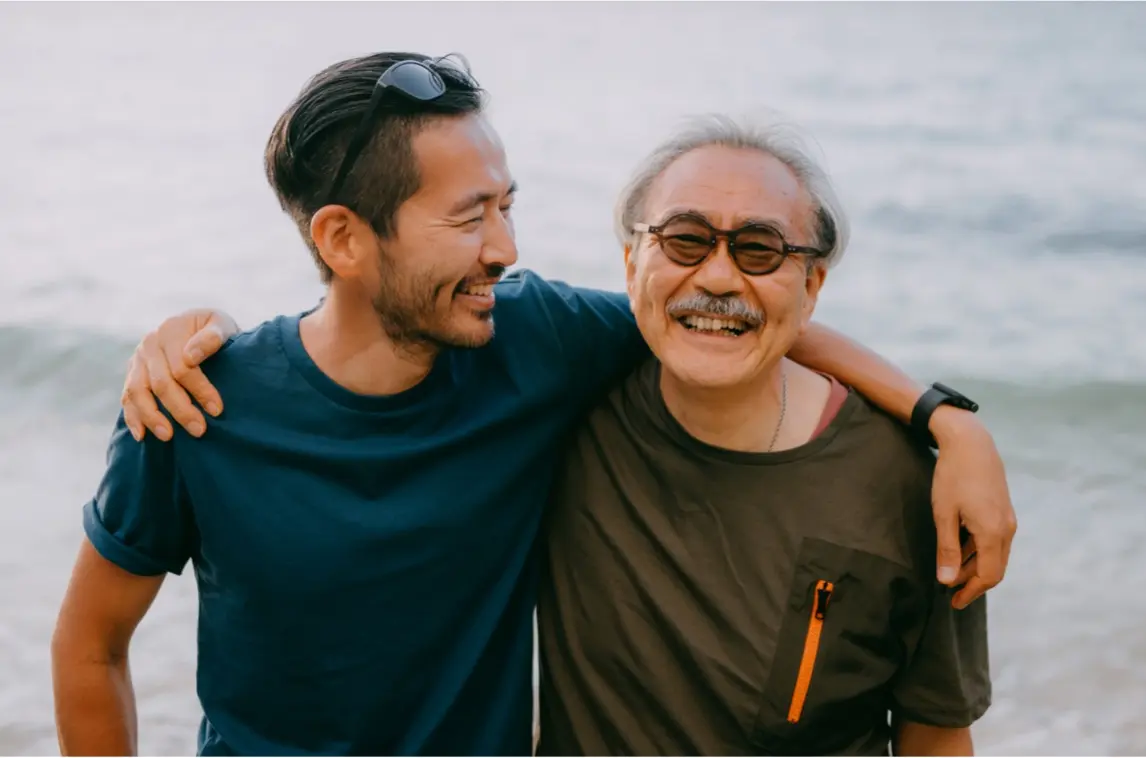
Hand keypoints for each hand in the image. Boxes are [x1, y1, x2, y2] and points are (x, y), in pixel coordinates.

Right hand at [121, 309, 239, 440]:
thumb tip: (191, 356)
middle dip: (180, 409)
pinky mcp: (132, 373)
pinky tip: (142, 436)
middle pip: (161, 383)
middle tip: (199, 430)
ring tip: (168, 436)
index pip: (182, 366)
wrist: (197, 326)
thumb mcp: (220, 324)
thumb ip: (212, 336)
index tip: (217, 410)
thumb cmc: (214, 330)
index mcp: (170, 330)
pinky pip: (127, 397)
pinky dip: (132, 417)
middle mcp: (149, 344)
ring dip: (152, 417)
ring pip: (138, 392)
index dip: (200, 390)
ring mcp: (138, 359)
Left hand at [929, 406, 1016, 608]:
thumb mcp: (944, 514)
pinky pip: (994, 540)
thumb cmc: (953, 476)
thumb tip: (946, 581)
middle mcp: (1007, 529)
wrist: (971, 443)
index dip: (971, 591)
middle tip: (950, 593)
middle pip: (994, 568)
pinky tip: (960, 550)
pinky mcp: (1003, 510)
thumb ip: (947, 549)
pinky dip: (978, 551)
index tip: (953, 602)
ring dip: (974, 566)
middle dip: (973, 583)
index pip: (988, 575)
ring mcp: (1008, 519)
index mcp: (993, 533)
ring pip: (995, 554)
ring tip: (951, 573)